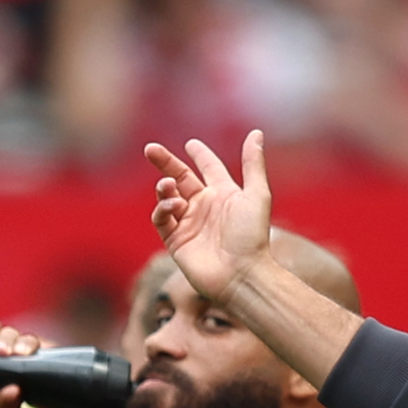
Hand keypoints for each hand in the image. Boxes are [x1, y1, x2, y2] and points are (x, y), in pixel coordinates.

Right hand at [147, 131, 274, 303]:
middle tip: (150, 149)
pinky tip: (174, 206)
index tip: (191, 144)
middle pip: (181, 178)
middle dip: (165, 163)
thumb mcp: (257, 194)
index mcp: (225, 195)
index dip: (200, 156)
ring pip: (168, 197)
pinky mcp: (176, 241)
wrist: (242, 275)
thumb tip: (256, 132)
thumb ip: (253, 163)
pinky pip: (162, 220)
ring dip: (164, 187)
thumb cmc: (253, 237)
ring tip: (168, 186)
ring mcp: (189, 224)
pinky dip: (163, 209)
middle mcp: (206, 207)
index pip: (209, 169)